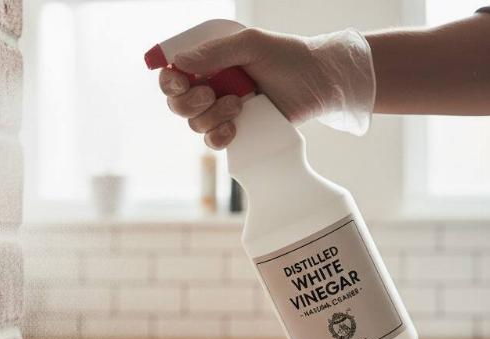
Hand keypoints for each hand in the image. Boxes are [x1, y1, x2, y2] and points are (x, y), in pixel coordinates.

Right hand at [158, 26, 375, 148]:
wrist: (320, 82)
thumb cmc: (288, 57)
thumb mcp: (251, 44)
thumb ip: (215, 52)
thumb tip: (179, 62)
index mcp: (209, 62)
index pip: (173, 74)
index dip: (170, 82)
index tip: (181, 82)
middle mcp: (211, 86)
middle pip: (176, 103)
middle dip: (189, 102)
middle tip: (211, 93)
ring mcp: (222, 111)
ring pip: (194, 123)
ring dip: (212, 116)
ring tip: (239, 104)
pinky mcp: (236, 131)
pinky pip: (212, 142)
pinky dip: (218, 136)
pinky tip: (234, 128)